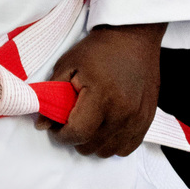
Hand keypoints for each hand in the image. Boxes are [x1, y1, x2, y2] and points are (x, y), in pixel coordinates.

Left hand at [35, 23, 165, 158]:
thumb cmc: (98, 49)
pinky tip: (106, 129)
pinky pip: (127, 148)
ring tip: (88, 125)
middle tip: (70, 122)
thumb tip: (42, 123)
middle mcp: (122, 111)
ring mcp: (137, 118)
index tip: (55, 126)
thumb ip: (53, 94)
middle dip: (75, 138)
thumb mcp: (68, 64)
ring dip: (93, 143)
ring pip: (108, 151)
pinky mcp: (147, 120)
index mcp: (102, 96)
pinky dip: (113, 144)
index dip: (61, 134)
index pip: (78, 133)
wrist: (134, 37)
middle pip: (91, 146)